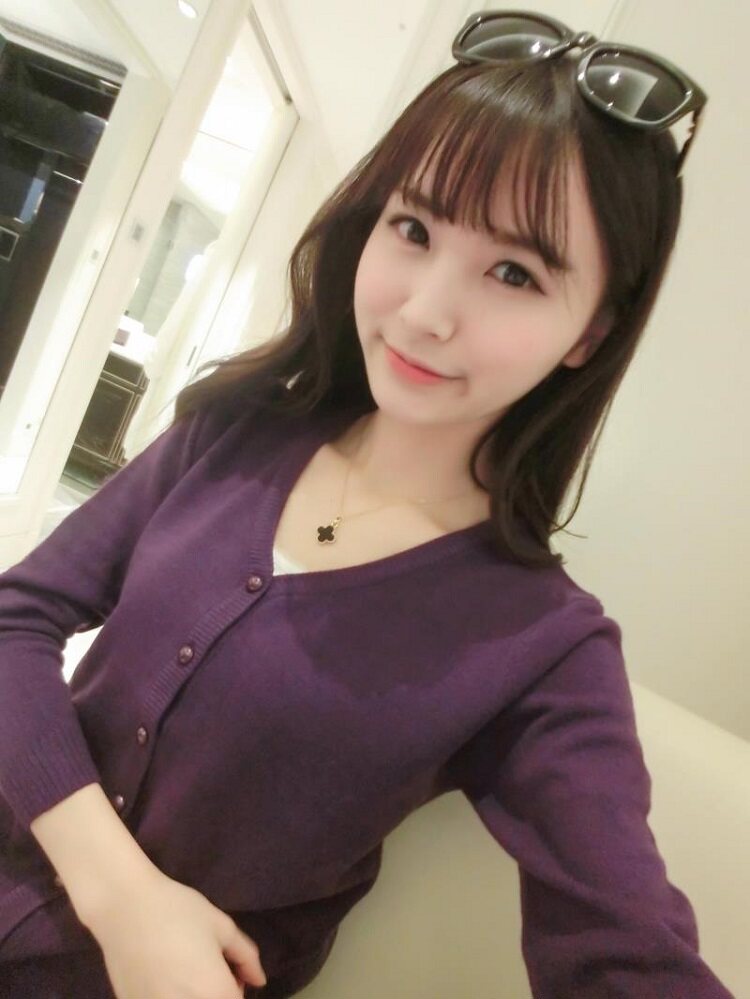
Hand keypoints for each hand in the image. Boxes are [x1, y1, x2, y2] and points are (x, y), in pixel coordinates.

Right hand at [84, 868, 266, 998]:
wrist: (124, 907)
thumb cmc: (178, 910)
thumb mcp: (221, 926)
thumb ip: (245, 956)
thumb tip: (259, 979)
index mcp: (214, 991)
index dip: (237, 988)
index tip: (231, 974)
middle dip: (217, 994)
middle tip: (208, 973)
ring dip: (193, 995)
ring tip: (186, 975)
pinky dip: (168, 995)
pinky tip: (163, 977)